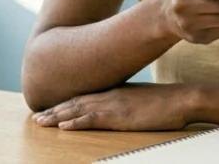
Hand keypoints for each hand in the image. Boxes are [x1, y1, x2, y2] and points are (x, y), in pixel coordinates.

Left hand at [33, 84, 193, 130]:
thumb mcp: (142, 98)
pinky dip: (75, 122)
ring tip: (40, 122)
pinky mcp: (119, 116)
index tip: (49, 109)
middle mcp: (109, 95)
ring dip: (57, 116)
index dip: (64, 103)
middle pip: (75, 102)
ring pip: (78, 110)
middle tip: (36, 117)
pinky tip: (63, 126)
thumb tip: (119, 108)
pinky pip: (92, 119)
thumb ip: (126, 101)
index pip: (83, 97)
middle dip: (54, 110)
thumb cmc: (167, 101)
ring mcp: (113, 105)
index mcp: (114, 91)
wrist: (181, 99)